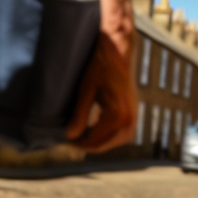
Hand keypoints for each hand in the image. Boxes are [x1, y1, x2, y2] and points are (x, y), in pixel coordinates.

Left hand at [65, 31, 136, 151]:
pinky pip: (120, 134)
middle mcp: (129, 120)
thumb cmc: (101, 66)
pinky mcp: (134, 114)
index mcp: (118, 115)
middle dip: (86, 145)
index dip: (77, 144)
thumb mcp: (86, 90)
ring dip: (97, 141)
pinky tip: (95, 128)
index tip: (64, 140)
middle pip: (103, 145)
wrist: (119, 52)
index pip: (94, 142)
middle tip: (70, 139)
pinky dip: (107, 135)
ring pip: (112, 143)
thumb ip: (79, 115)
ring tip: (81, 135)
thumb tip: (69, 136)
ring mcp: (133, 118)